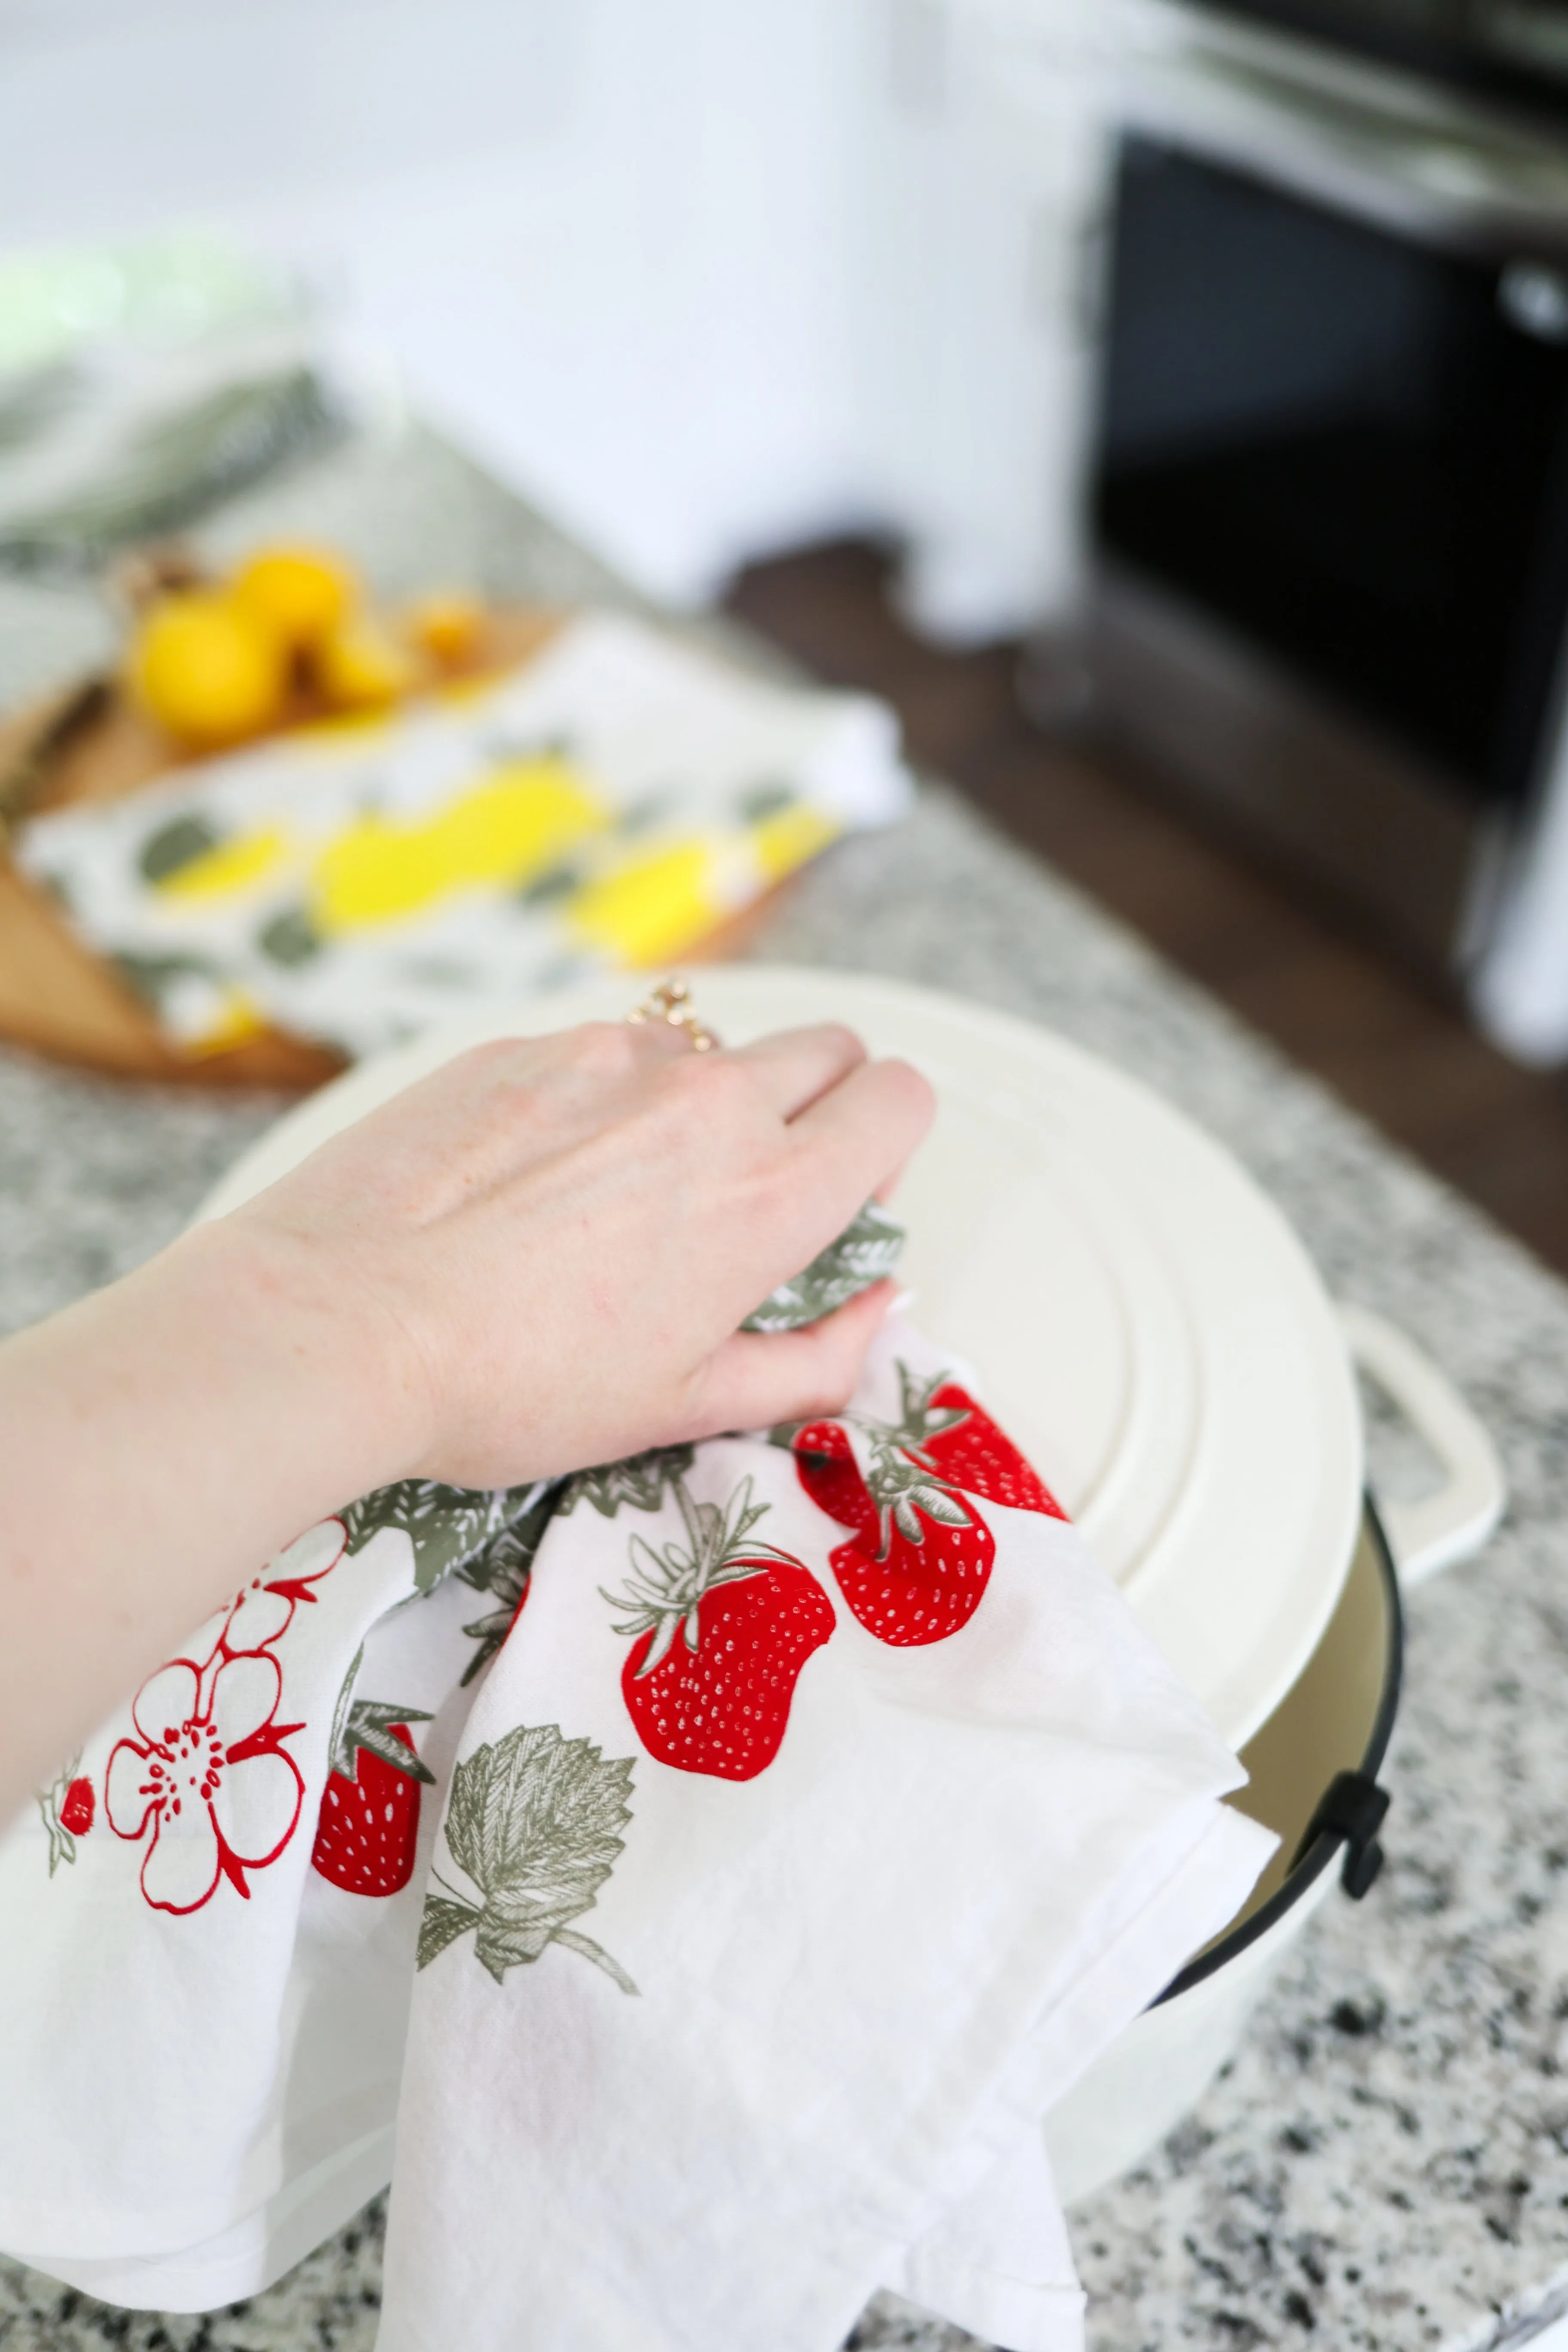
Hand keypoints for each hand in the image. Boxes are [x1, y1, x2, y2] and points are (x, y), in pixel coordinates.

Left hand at [223, 1017, 933, 1488]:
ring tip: (615, 1202)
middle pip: (829, 1049)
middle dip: (821, 1106)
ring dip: (698, 1106)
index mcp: (769, 1194)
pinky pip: (603, 1054)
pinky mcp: (525, 1045)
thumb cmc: (512, 1386)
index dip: (887, 1147)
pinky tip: (531, 1185)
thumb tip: (874, 1313)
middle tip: (752, 1193)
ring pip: (707, 1051)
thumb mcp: (687, 1408)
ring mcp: (611, 1058)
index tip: (838, 1199)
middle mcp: (707, 1100)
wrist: (340, 1323)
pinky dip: (599, 1103)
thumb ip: (814, 1360)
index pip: (900, 1099)